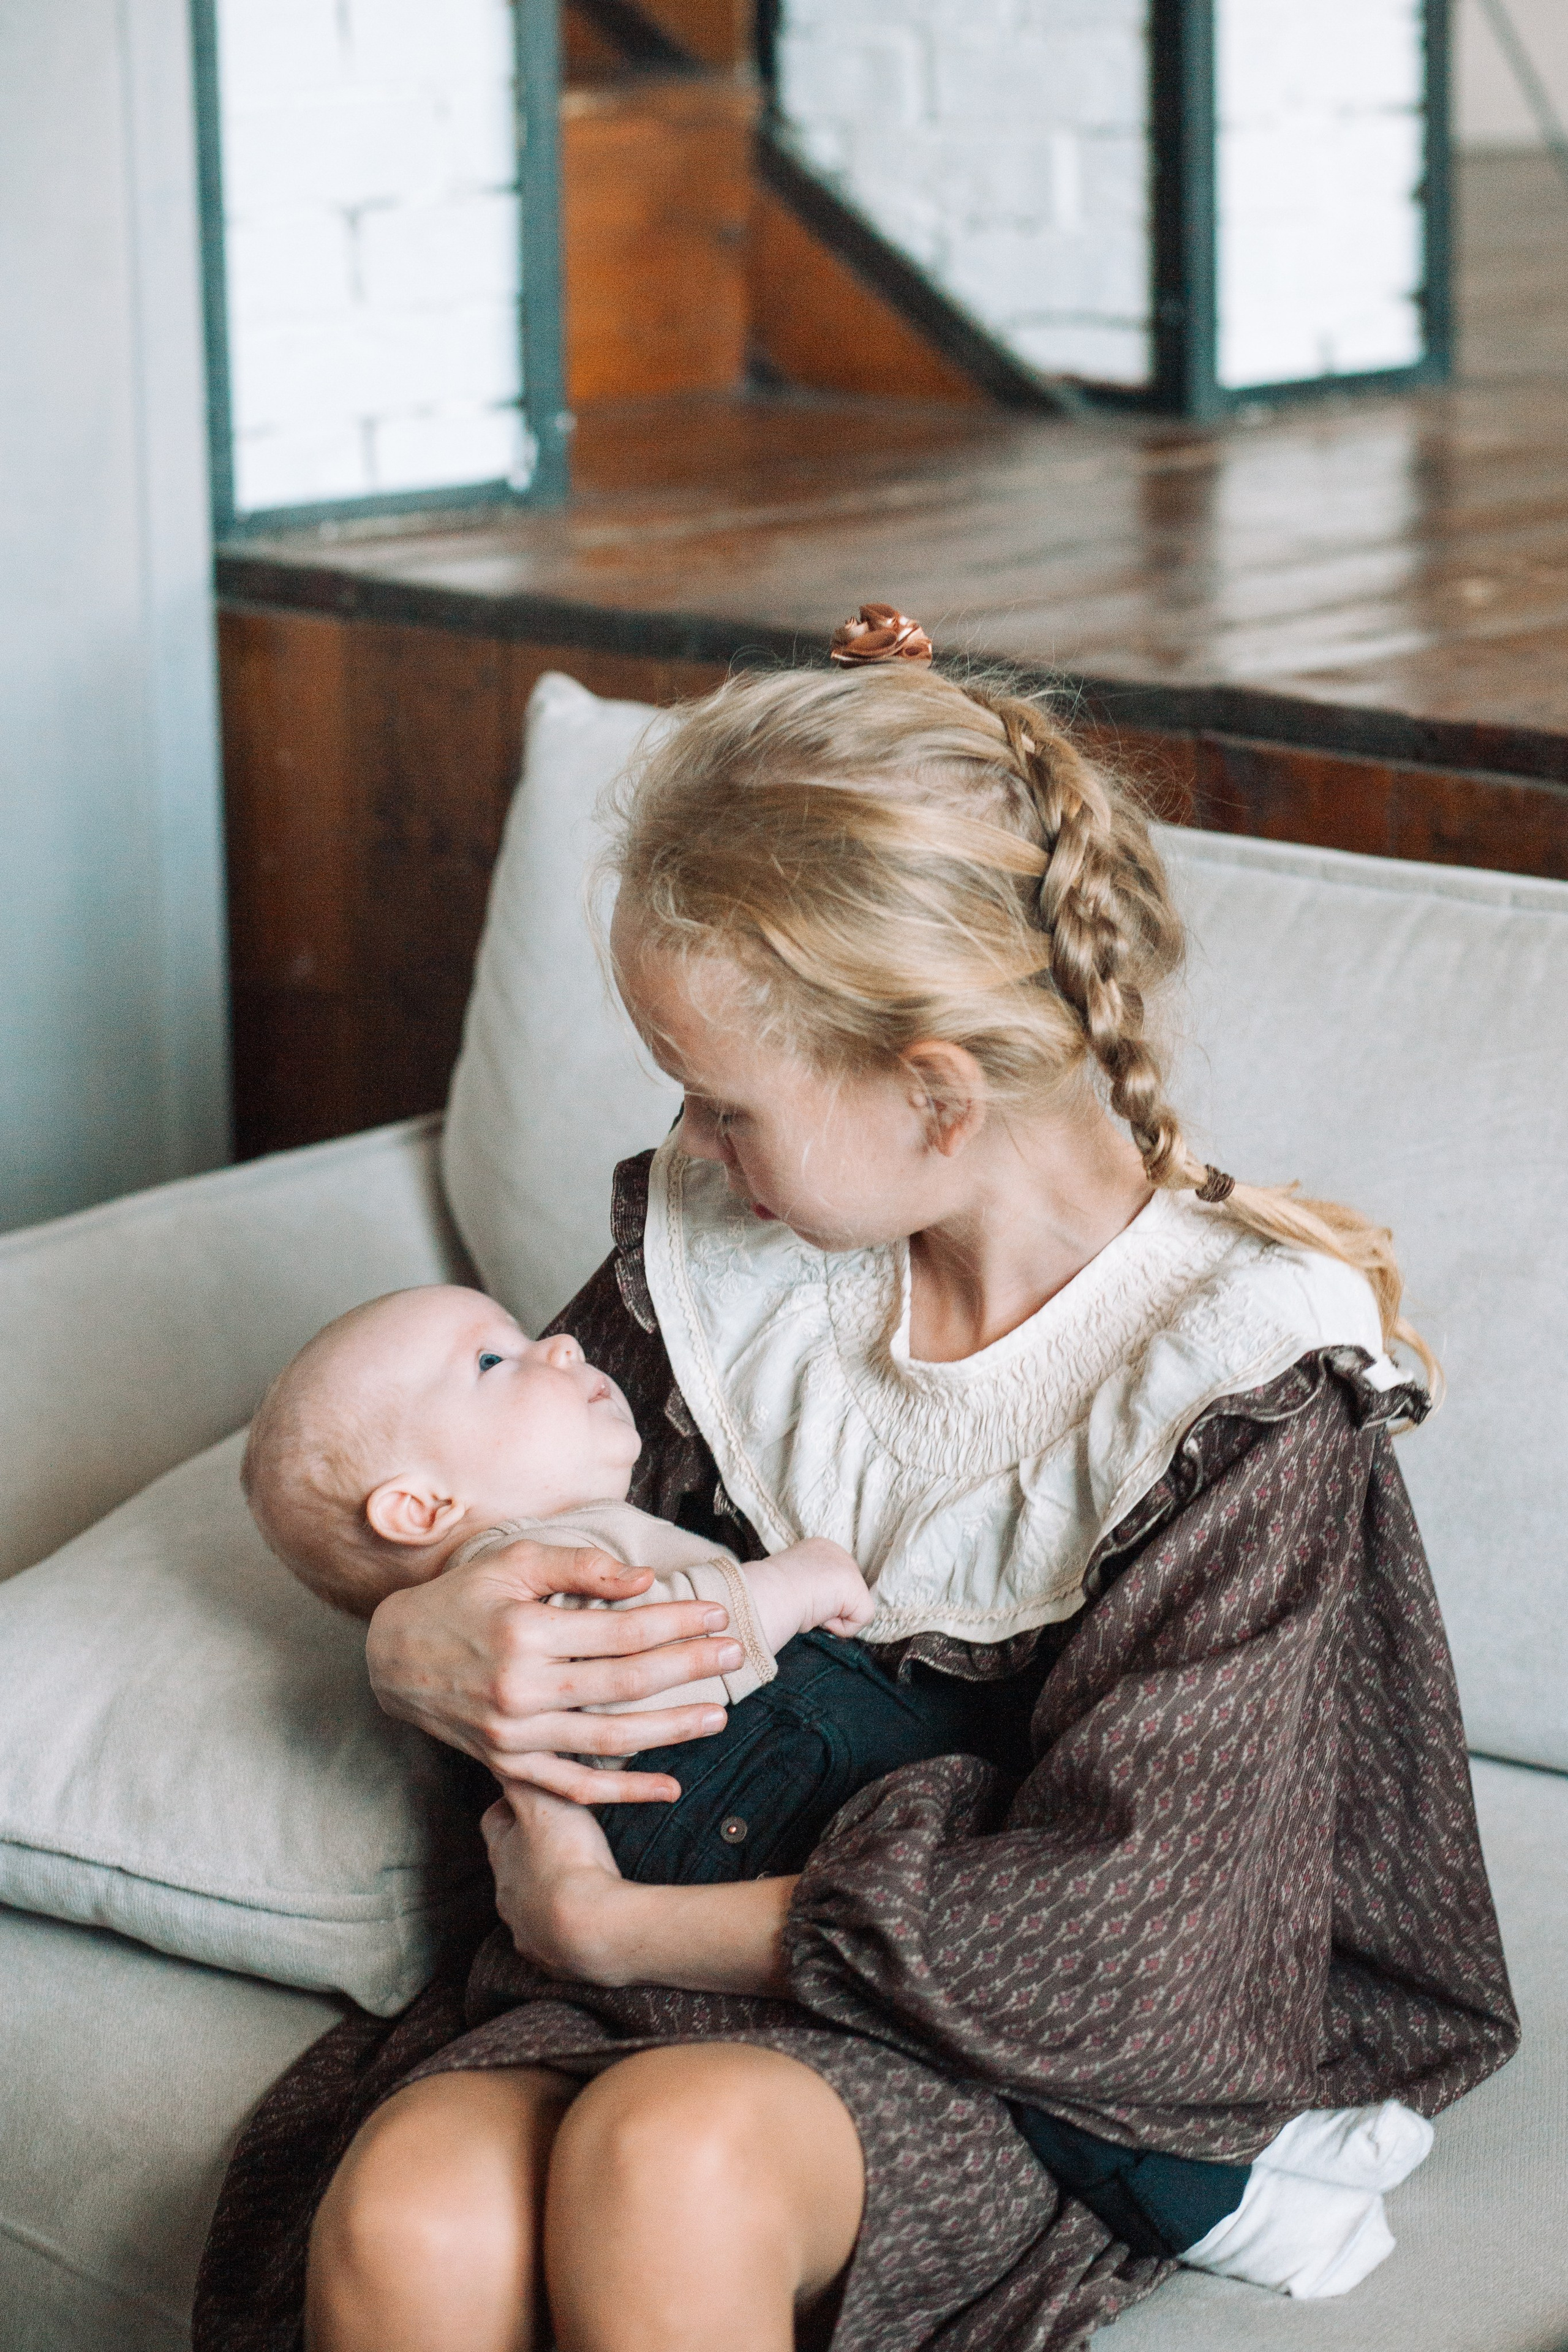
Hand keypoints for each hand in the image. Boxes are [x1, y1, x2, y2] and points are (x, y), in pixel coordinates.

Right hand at [365, 1538, 746, 1803]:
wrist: (394, 1656)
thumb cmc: (462, 1598)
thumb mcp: (513, 1562)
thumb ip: (580, 1568)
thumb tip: (644, 1580)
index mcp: (525, 1633)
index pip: (621, 1630)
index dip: (675, 1622)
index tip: (715, 1614)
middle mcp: (520, 1690)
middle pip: (626, 1684)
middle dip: (688, 1668)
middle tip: (735, 1654)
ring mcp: (514, 1736)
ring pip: (610, 1740)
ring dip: (671, 1730)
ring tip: (718, 1714)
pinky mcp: (508, 1765)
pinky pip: (575, 1786)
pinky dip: (624, 1793)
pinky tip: (670, 1788)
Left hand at [483, 1786, 628, 1980]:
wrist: (590, 1929)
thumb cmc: (567, 1859)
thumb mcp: (547, 1803)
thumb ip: (528, 1777)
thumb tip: (507, 1750)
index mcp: (503, 1854)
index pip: (494, 1821)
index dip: (510, 1805)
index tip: (532, 1794)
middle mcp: (507, 1893)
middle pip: (511, 1865)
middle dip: (529, 1851)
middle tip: (560, 1836)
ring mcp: (525, 1929)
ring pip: (528, 1904)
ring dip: (546, 1891)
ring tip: (577, 1879)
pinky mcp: (549, 1957)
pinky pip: (551, 1939)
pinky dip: (564, 1926)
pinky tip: (586, 1917)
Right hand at [759, 1538, 873, 1643]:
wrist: (771, 1591)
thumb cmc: (772, 1591)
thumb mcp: (792, 1581)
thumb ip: (809, 1585)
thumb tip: (819, 1606)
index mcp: (819, 1548)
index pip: (830, 1581)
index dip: (817, 1597)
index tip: (799, 1599)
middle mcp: (838, 1552)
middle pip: (844, 1593)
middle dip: (827, 1606)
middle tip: (805, 1605)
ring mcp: (850, 1568)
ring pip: (852, 1607)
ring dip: (832, 1616)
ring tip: (811, 1608)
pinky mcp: (857, 1589)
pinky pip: (860, 1619)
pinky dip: (842, 1628)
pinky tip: (822, 1616)